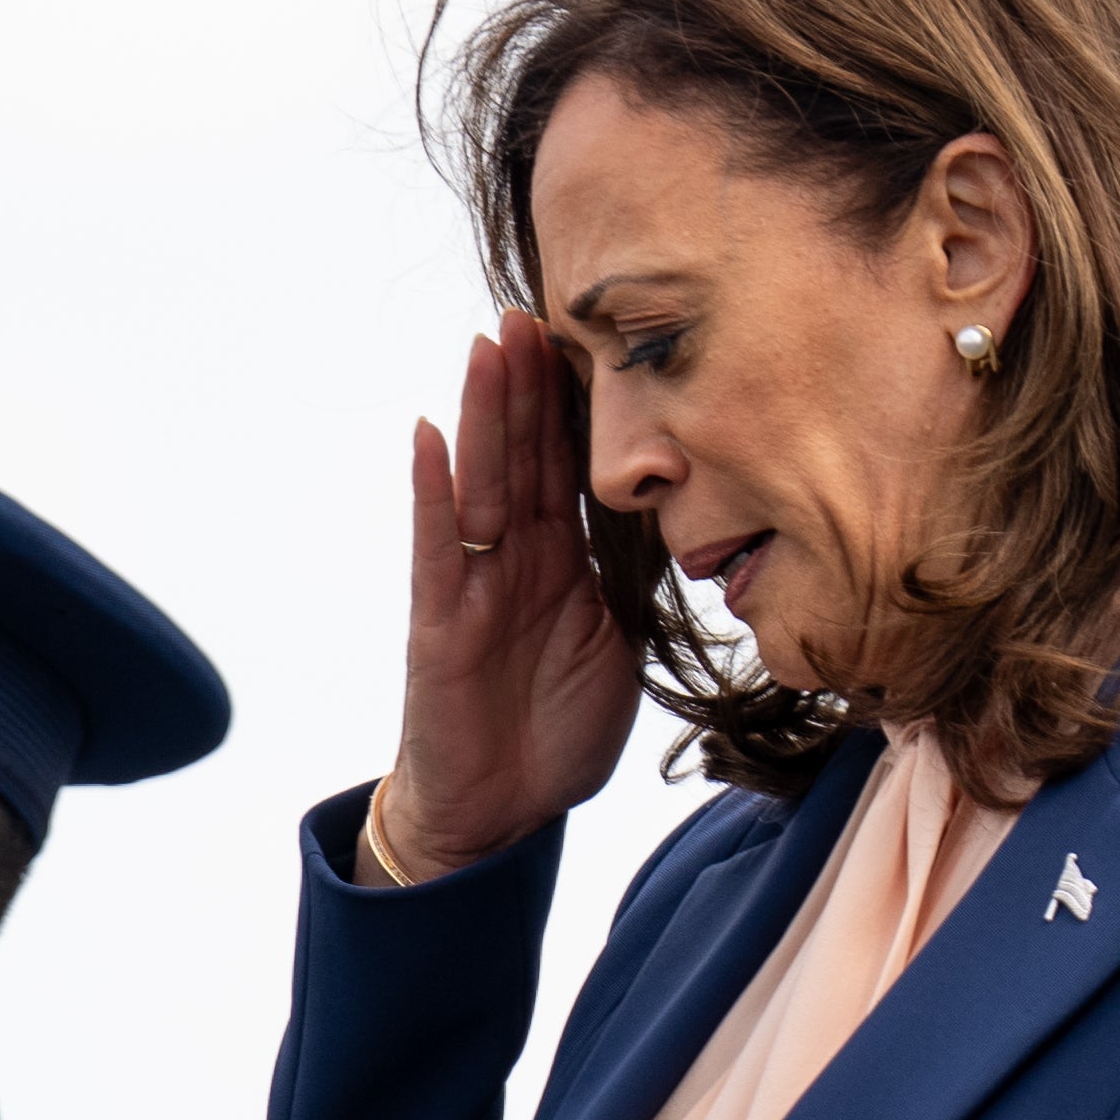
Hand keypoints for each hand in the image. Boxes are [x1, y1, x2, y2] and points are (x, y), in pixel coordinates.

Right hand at [371, 312, 641, 883]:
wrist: (500, 812)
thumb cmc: (556, 731)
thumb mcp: (621, 646)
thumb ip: (639, 584)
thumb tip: (688, 524)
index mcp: (567, 562)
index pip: (573, 467)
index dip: (580, 406)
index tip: (597, 337)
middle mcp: (518, 558)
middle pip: (526, 454)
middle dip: (531, 383)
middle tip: (537, 306)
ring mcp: (476, 582)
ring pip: (483, 481)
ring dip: (486, 413)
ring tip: (489, 343)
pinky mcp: (441, 619)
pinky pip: (436, 544)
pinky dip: (432, 490)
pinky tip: (430, 434)